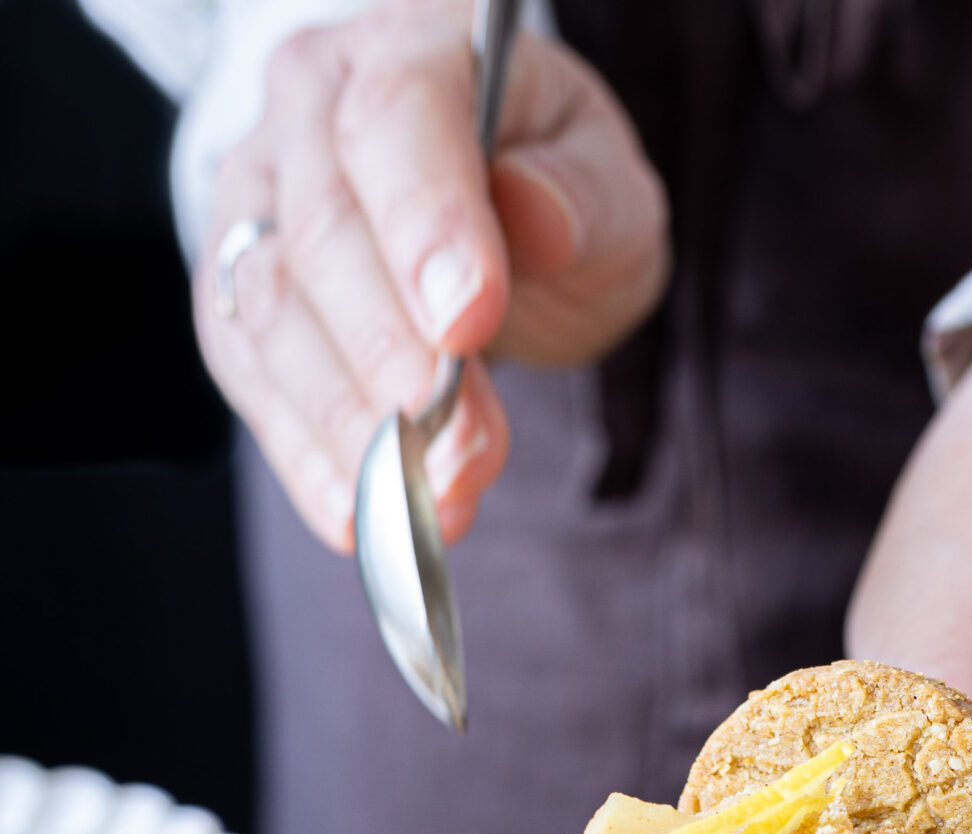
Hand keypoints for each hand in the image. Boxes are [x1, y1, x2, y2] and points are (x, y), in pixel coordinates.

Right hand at [195, 0, 669, 551]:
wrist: (490, 214)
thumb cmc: (552, 187)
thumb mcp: (608, 183)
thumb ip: (582, 197)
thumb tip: (537, 219)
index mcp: (414, 47)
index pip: (397, 121)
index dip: (427, 226)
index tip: (468, 325)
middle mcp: (312, 105)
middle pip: (323, 233)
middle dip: (394, 359)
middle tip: (463, 450)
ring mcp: (257, 195)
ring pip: (272, 312)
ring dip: (351, 425)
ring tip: (429, 500)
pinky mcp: (234, 289)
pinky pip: (249, 375)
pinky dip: (305, 456)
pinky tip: (359, 518)